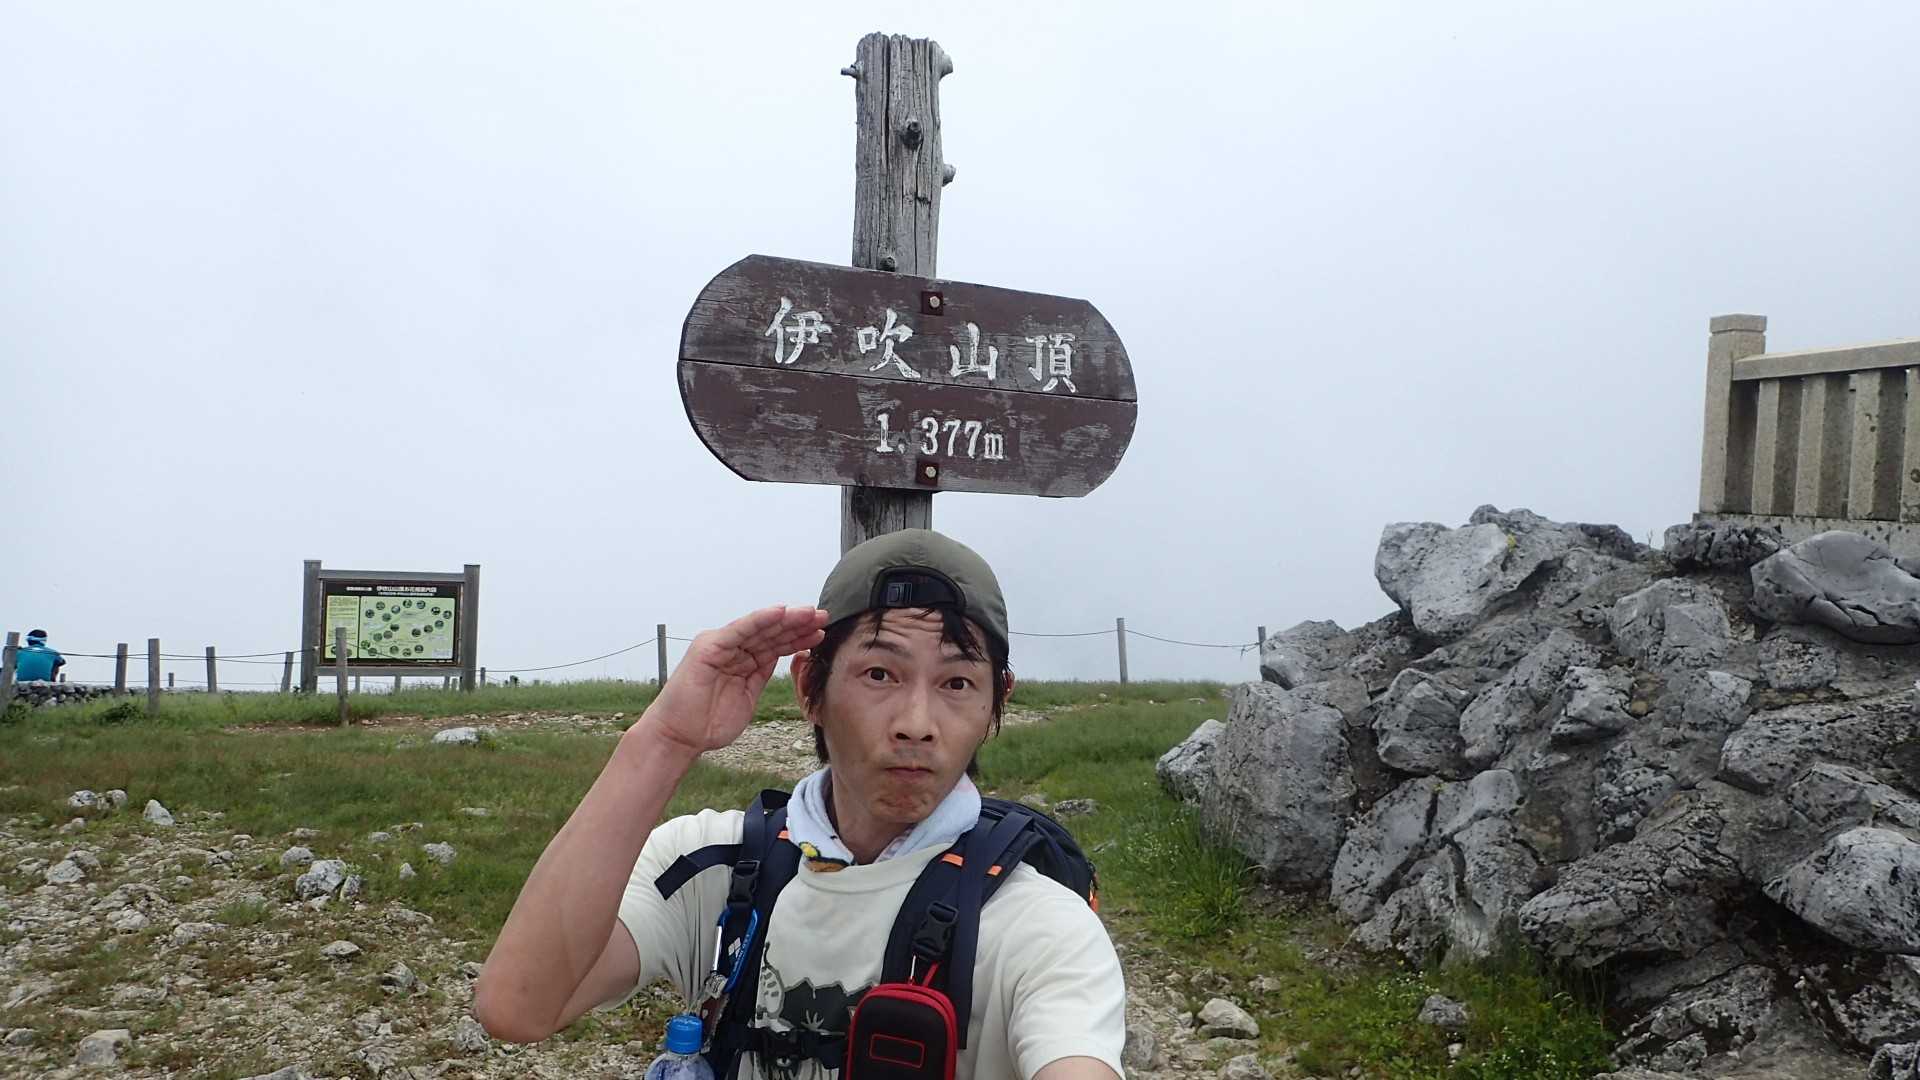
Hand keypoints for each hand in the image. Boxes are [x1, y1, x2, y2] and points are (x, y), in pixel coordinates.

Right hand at [640, 605, 827, 756]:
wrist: (679, 737)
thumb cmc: (708, 723)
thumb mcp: (747, 696)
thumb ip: (761, 675)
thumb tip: (782, 657)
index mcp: (741, 659)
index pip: (774, 645)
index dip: (797, 637)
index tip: (821, 632)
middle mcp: (731, 648)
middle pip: (769, 633)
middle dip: (797, 624)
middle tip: (824, 616)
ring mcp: (720, 645)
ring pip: (758, 628)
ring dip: (785, 619)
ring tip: (810, 613)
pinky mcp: (709, 647)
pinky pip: (739, 630)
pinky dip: (759, 619)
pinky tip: (780, 612)